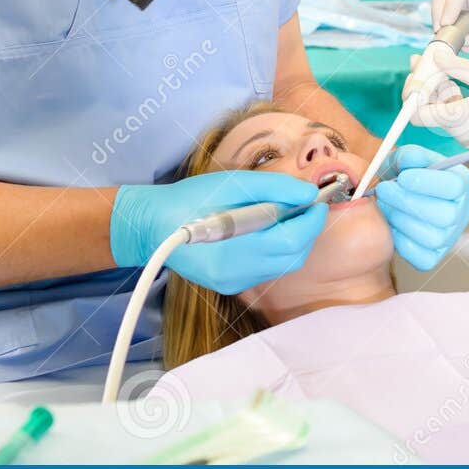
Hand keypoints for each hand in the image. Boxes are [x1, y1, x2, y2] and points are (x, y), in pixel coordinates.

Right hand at [111, 172, 326, 295]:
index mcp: (234, 252)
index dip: (312, 220)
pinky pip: (267, 268)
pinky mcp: (230, 285)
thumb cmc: (190, 199)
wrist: (151, 225)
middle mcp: (236, 276)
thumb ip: (274, 188)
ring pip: (283, 265)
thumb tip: (309, 193)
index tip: (318, 198)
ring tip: (284, 213)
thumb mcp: (232, 183)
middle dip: (306, 230)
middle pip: (293, 257)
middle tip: (305, 203)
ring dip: (293, 239)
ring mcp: (233, 284)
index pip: (292, 241)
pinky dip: (276, 248)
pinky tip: (266, 228)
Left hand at [374, 145, 468, 270]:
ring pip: (432, 237)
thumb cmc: (405, 177)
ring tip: (386, 206)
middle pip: (445, 215)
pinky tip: (392, 225)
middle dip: (408, 202)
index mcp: (463, 183)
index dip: (428, 183)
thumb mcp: (406, 159)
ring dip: (402, 220)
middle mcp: (462, 212)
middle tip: (384, 190)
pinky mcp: (434, 256)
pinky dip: (402, 242)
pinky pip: (421, 257)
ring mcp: (450, 237)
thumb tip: (410, 159)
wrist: (396, 199)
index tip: (403, 177)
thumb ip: (410, 156)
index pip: (456, 187)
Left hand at [411, 53, 468, 177]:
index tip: (417, 71)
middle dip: (426, 83)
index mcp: (459, 120)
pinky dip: (455, 96)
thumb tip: (434, 56)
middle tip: (425, 58)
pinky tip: (458, 77)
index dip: (412, 92)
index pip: (417, 114)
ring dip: (441, 87)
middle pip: (430, 108)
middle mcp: (459, 133)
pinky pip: (458, 114)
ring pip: (444, 110)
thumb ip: (457, 67)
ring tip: (442, 62)